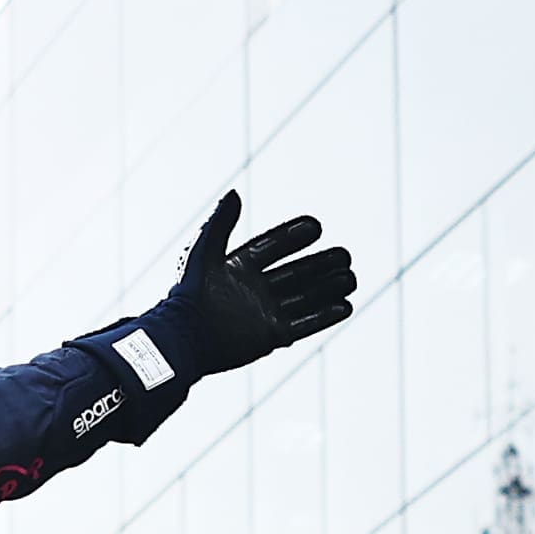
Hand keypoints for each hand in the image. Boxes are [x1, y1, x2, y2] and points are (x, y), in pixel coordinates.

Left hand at [139, 191, 356, 379]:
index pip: (273, 246)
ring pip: (304, 297)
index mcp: (239, 267)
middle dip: (322, 264)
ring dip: (328, 288)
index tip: (316, 226)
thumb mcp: (203, 253)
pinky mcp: (269, 337)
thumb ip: (220, 223)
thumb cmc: (188, 296)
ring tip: (351, 278)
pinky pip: (303, 325)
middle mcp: (254, 290)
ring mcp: (263, 314)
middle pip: (296, 272)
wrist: (183, 341)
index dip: (293, 236)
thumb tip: (234, 192)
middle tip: (345, 255)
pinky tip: (345, 306)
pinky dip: (324, 317)